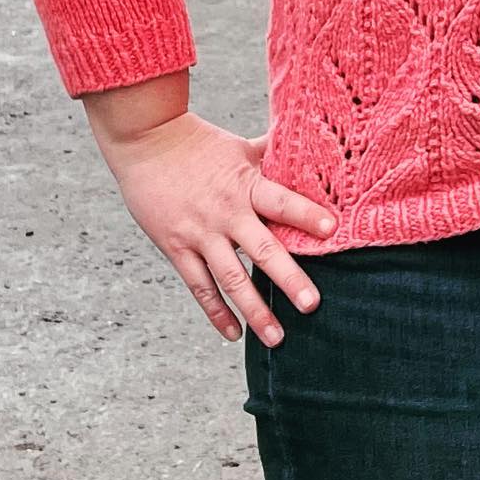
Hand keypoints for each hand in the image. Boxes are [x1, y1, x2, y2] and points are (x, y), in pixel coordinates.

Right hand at [88, 87, 337, 345]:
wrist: (146, 143)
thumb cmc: (199, 142)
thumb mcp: (240, 147)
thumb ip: (272, 154)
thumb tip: (308, 142)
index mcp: (245, 184)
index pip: (282, 201)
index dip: (306, 215)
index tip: (332, 230)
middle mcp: (225, 213)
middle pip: (262, 250)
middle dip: (288, 279)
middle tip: (312, 305)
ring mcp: (200, 234)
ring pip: (230, 279)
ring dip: (255, 310)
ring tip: (277, 337)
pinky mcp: (176, 248)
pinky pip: (200, 287)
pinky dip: (216, 312)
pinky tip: (233, 333)